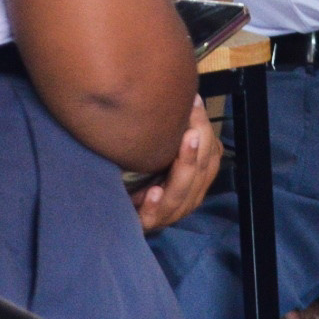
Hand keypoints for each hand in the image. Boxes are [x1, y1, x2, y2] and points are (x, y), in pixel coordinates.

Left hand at [129, 96, 222, 232]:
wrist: (107, 208)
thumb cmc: (134, 173)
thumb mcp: (155, 150)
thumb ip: (170, 131)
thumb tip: (180, 93)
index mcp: (195, 174)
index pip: (210, 153)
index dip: (204, 127)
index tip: (193, 101)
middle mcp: (189, 194)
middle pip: (203, 171)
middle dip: (199, 145)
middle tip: (192, 122)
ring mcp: (170, 212)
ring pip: (185, 194)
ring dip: (186, 168)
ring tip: (187, 142)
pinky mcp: (148, 225)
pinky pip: (157, 216)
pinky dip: (157, 204)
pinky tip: (154, 191)